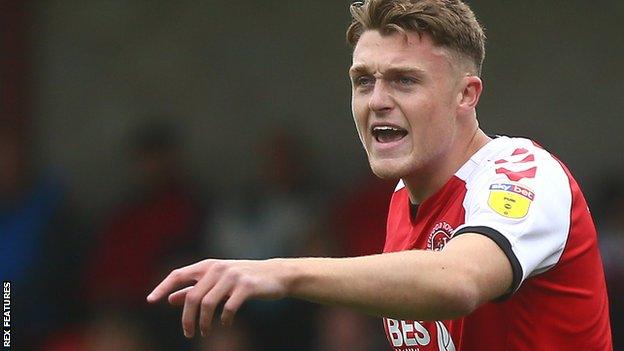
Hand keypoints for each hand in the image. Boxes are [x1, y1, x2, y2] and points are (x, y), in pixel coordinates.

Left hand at [147, 258, 290, 337]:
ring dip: (204, 322)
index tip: (150, 300)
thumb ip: (194, 288)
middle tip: (188, 333)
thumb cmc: (243, 279)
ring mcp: (232, 276)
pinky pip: (228, 307)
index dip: (163, 287)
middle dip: (187, 318)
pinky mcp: (246, 286)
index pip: (178, 274)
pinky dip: (224, 318)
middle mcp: (217, 268)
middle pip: (192, 296)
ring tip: (205, 332)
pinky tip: (225, 323)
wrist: (276, 275)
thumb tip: (170, 299)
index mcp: (208, 265)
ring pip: (208, 303)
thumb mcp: (217, 282)